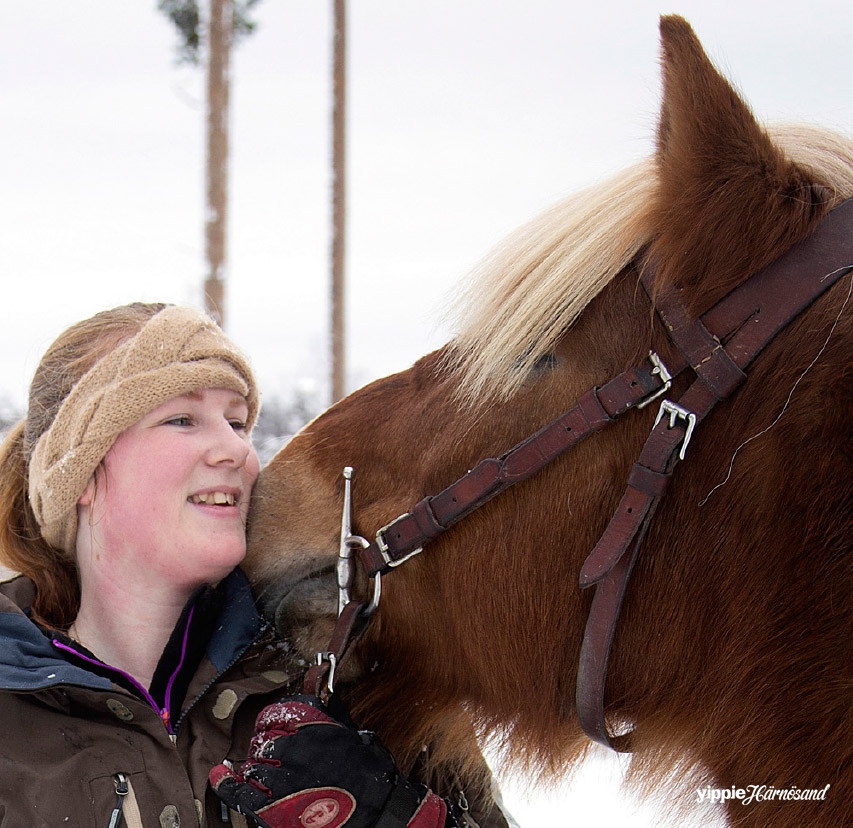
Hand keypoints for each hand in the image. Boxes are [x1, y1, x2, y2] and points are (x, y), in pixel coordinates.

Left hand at [210, 694, 447, 827]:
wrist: (378, 814)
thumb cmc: (372, 777)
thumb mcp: (357, 738)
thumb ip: (335, 722)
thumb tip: (327, 704)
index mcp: (314, 730)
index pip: (279, 716)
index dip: (271, 721)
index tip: (269, 725)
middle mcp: (294, 751)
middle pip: (265, 743)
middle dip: (265, 748)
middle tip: (271, 756)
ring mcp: (282, 780)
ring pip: (255, 766)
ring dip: (256, 767)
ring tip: (262, 773)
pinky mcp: (275, 809)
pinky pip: (241, 793)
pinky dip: (226, 783)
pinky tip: (220, 774)